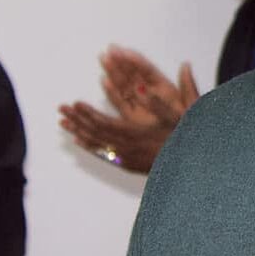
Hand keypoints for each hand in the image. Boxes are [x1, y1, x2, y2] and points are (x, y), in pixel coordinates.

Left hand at [58, 48, 198, 173]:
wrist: (193, 168)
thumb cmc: (188, 141)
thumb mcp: (180, 118)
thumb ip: (159, 102)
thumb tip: (141, 86)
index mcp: (138, 135)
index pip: (106, 123)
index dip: (89, 113)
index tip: (75, 103)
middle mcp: (129, 148)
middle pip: (96, 133)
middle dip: (78, 119)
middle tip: (61, 108)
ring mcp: (128, 158)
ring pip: (97, 144)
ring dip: (79, 132)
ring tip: (63, 122)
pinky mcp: (129, 164)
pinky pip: (104, 155)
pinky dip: (90, 146)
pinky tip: (79, 140)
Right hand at [100, 48, 198, 127]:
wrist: (188, 143)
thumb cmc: (193, 125)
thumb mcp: (193, 104)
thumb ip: (188, 87)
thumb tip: (185, 66)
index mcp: (167, 90)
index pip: (148, 71)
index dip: (137, 60)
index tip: (125, 50)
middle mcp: (153, 95)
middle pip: (135, 75)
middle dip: (122, 62)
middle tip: (111, 49)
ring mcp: (142, 106)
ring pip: (125, 86)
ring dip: (114, 72)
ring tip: (104, 58)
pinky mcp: (134, 118)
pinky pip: (122, 103)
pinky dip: (112, 93)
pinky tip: (105, 81)